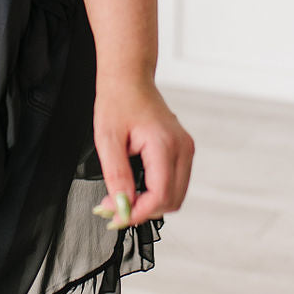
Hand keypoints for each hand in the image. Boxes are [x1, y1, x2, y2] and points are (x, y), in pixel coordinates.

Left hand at [91, 75, 194, 229]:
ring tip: (121, 198)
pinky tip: (135, 188)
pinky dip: (157, 192)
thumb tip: (122, 206)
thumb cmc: (117, 102)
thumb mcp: (107, 139)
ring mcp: (186, 149)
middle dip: (143, 211)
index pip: (160, 195)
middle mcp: (182, 148)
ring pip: (176, 195)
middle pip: (172, 200)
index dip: (137, 212)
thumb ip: (116, 175)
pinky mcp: (183, 150)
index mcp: (165, 144)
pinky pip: (175, 182)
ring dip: (150, 204)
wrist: (130, 78)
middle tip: (114, 209)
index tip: (114, 216)